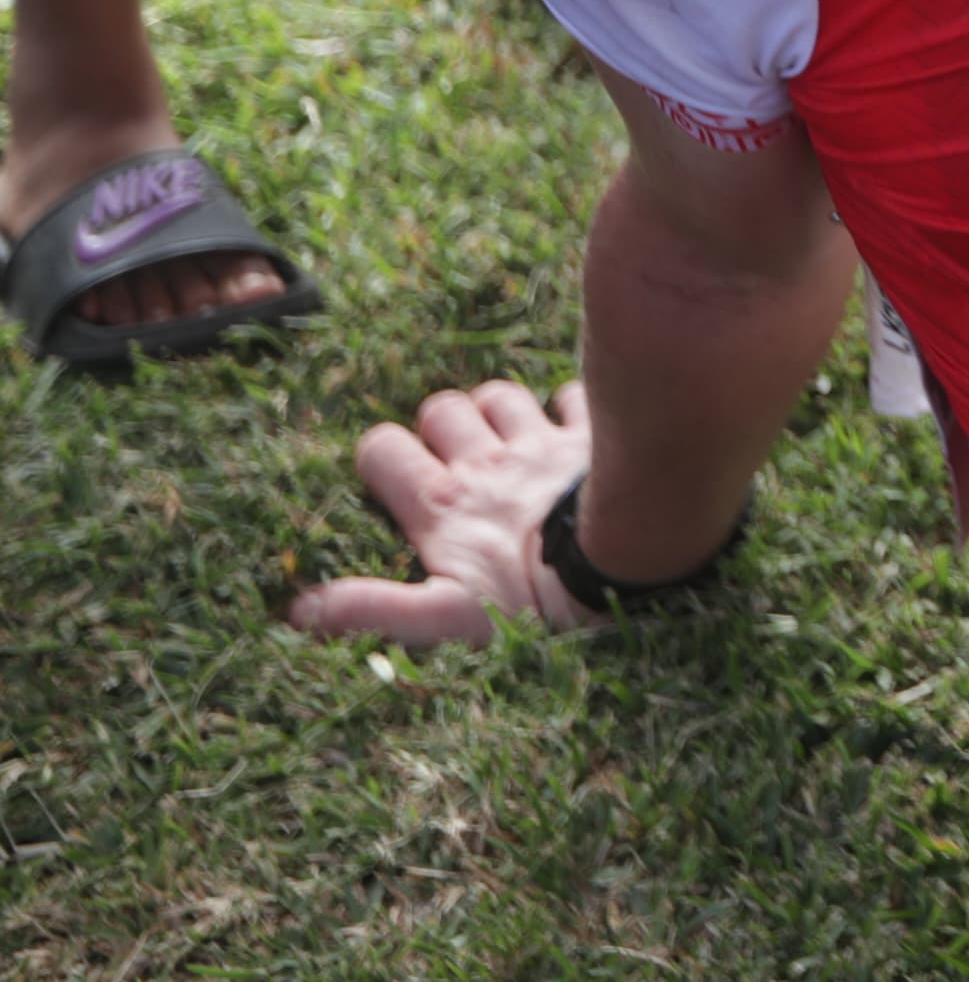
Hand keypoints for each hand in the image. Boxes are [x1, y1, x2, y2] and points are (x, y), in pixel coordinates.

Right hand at [290, 380, 596, 649]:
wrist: (625, 566)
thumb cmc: (532, 601)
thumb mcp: (444, 618)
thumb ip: (371, 609)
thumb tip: (299, 612)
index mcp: (442, 502)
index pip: (381, 448)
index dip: (382, 460)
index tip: (396, 486)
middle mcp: (485, 460)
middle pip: (441, 409)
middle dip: (441, 428)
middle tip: (457, 465)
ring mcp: (541, 442)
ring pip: (501, 395)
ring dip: (498, 412)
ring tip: (508, 446)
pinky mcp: (591, 434)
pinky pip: (570, 396)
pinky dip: (567, 407)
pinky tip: (571, 431)